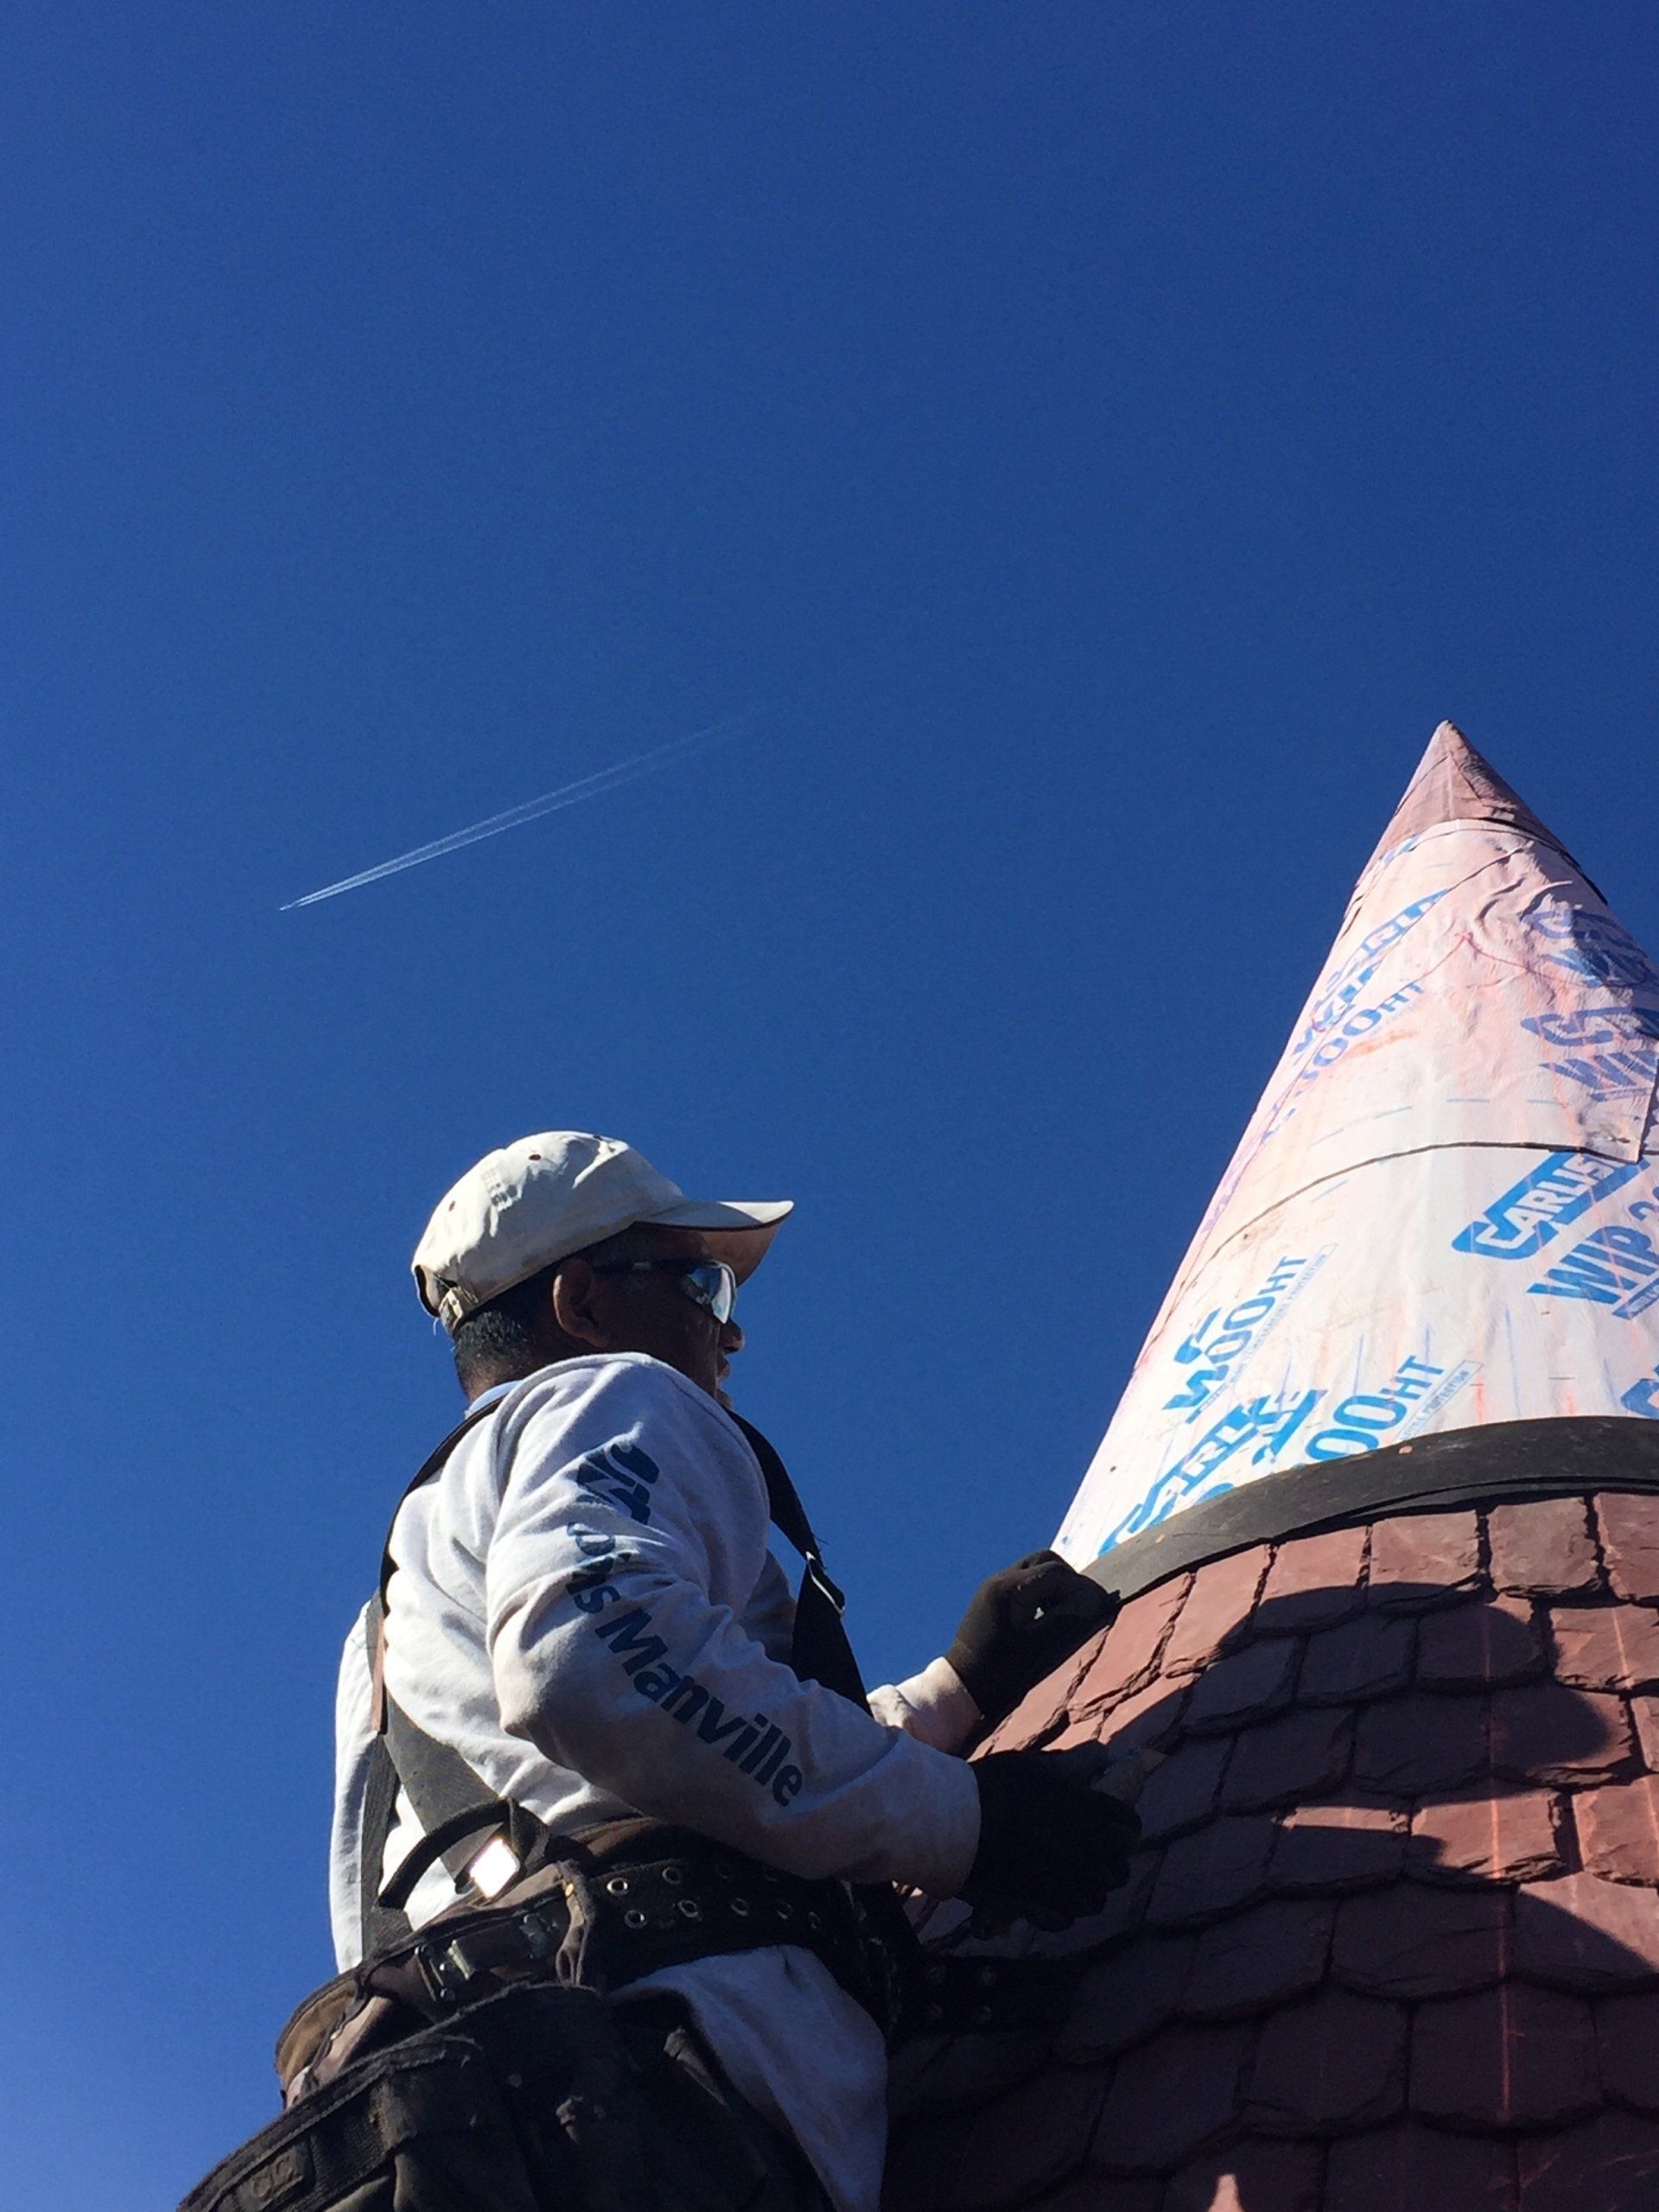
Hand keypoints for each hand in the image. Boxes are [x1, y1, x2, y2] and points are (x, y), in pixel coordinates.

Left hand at [946, 1550, 1119, 1724]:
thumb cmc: (1000, 1672)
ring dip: (1055, 1584)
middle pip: (1044, 1561)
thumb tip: (1094, 1602)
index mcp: (1009, 1589)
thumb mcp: (1039, 1648)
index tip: (1101, 1605)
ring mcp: (993, 1586)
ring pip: (1033, 1569)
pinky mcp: (991, 1597)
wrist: (962, 1687)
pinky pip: (1022, 1581)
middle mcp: (999, 1579)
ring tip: (1069, 1610)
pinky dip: (1041, 1591)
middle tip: (1085, 1604)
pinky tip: (1049, 1615)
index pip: (1055, 1573)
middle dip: (1069, 1579)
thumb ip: (1066, 1620)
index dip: (1082, 1587)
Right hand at [963, 1745, 1140, 1918]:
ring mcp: (1064, 1881)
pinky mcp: (1040, 1904)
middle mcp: (1085, 1849)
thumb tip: (1103, 1754)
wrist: (957, 1819)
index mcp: (1090, 1812)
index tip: (1115, 1827)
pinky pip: (1067, 1919)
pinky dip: (1064, 1912)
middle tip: (1096, 1857)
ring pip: (1098, 1899)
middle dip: (1112, 1863)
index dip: (1124, 1827)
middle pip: (1120, 1869)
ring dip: (1091, 1890)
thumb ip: (1074, 1763)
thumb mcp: (1037, 1765)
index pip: (1129, 1826)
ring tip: (1075, 1882)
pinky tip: (1054, 1901)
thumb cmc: (997, 1785)